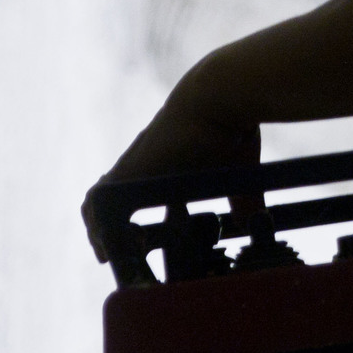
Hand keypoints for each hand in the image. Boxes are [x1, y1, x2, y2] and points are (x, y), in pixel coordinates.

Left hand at [82, 92, 259, 262]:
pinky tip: (106, 246)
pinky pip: (98, 200)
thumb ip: (243, 199)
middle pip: (112, 195)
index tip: (140, 239)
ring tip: (107, 255)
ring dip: (99, 226)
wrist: (219, 97)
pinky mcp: (130, 169)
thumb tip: (254, 224)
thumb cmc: (232, 126)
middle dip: (108, 226)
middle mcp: (146, 163)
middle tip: (115, 254)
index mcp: (167, 161)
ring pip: (100, 198)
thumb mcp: (238, 171)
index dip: (133, 213)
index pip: (137, 189)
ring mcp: (135, 165)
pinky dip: (97, 223)